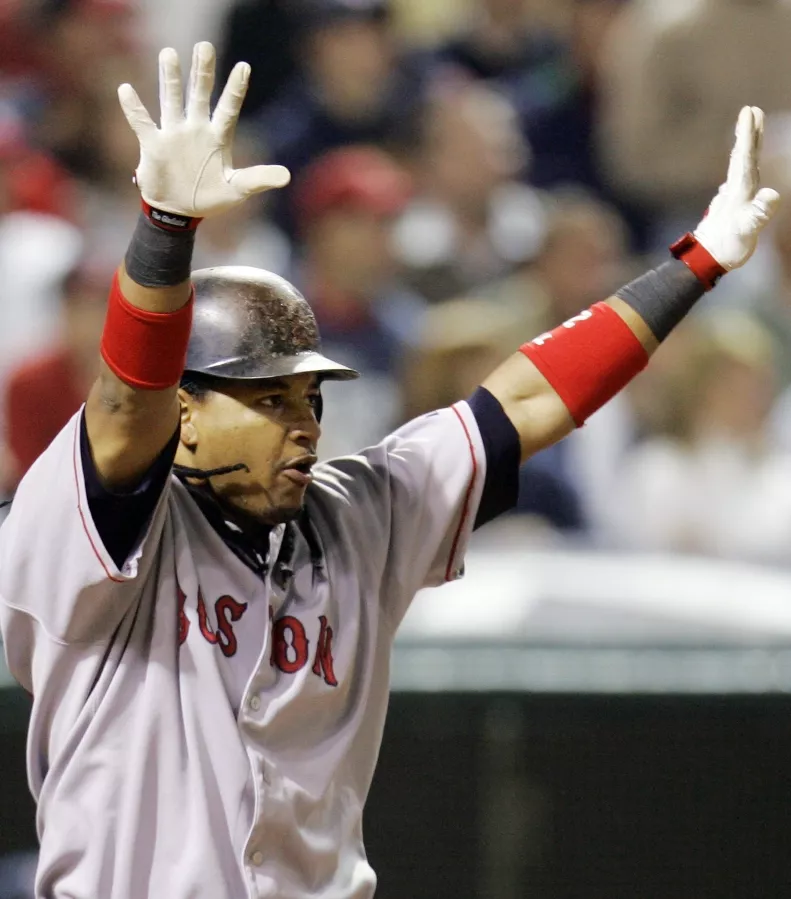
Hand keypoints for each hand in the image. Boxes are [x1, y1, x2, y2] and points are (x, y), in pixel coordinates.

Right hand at [117, 41, 289, 218]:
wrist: (178, 212)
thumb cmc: (209, 198)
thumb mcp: (237, 190)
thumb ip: (259, 179)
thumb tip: (287, 176)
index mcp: (217, 137)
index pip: (228, 108)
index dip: (235, 89)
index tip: (244, 67)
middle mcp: (196, 129)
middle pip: (199, 94)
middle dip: (202, 72)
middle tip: (204, 46)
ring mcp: (174, 134)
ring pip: (172, 100)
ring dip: (170, 79)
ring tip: (169, 53)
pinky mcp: (154, 144)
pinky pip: (142, 122)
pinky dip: (134, 109)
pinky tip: (126, 89)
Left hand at [694, 106, 779, 270]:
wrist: (705, 261)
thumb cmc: (728, 247)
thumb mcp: (748, 231)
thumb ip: (759, 213)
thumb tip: (772, 194)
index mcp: (739, 192)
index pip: (745, 158)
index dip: (748, 135)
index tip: (748, 111)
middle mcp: (733, 191)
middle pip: (742, 157)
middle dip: (748, 134)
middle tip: (751, 111)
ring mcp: (730, 198)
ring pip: (739, 167)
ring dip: (745, 148)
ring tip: (750, 132)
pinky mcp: (729, 207)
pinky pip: (739, 180)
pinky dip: (743, 168)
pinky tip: (742, 170)